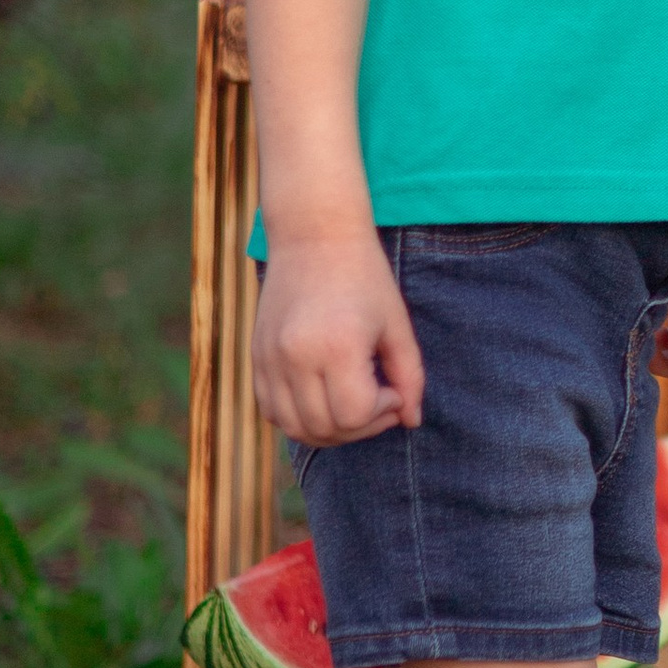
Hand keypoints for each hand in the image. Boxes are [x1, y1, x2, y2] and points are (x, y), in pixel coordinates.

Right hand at [254, 231, 423, 444]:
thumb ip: (409, 376)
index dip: (380, 415)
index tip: (391, 390)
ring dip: (327, 430)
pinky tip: (322, 397)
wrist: (314, 237)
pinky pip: (272, 411)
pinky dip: (298, 418)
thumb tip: (411, 421)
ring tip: (350, 404)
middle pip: (323, 428)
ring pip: (294, 428)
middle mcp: (296, 357)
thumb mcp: (396, 324)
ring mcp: (270, 359)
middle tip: (377, 401)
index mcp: (336, 346)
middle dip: (359, 427)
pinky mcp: (256, 358)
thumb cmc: (364, 276)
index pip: (353, 415)